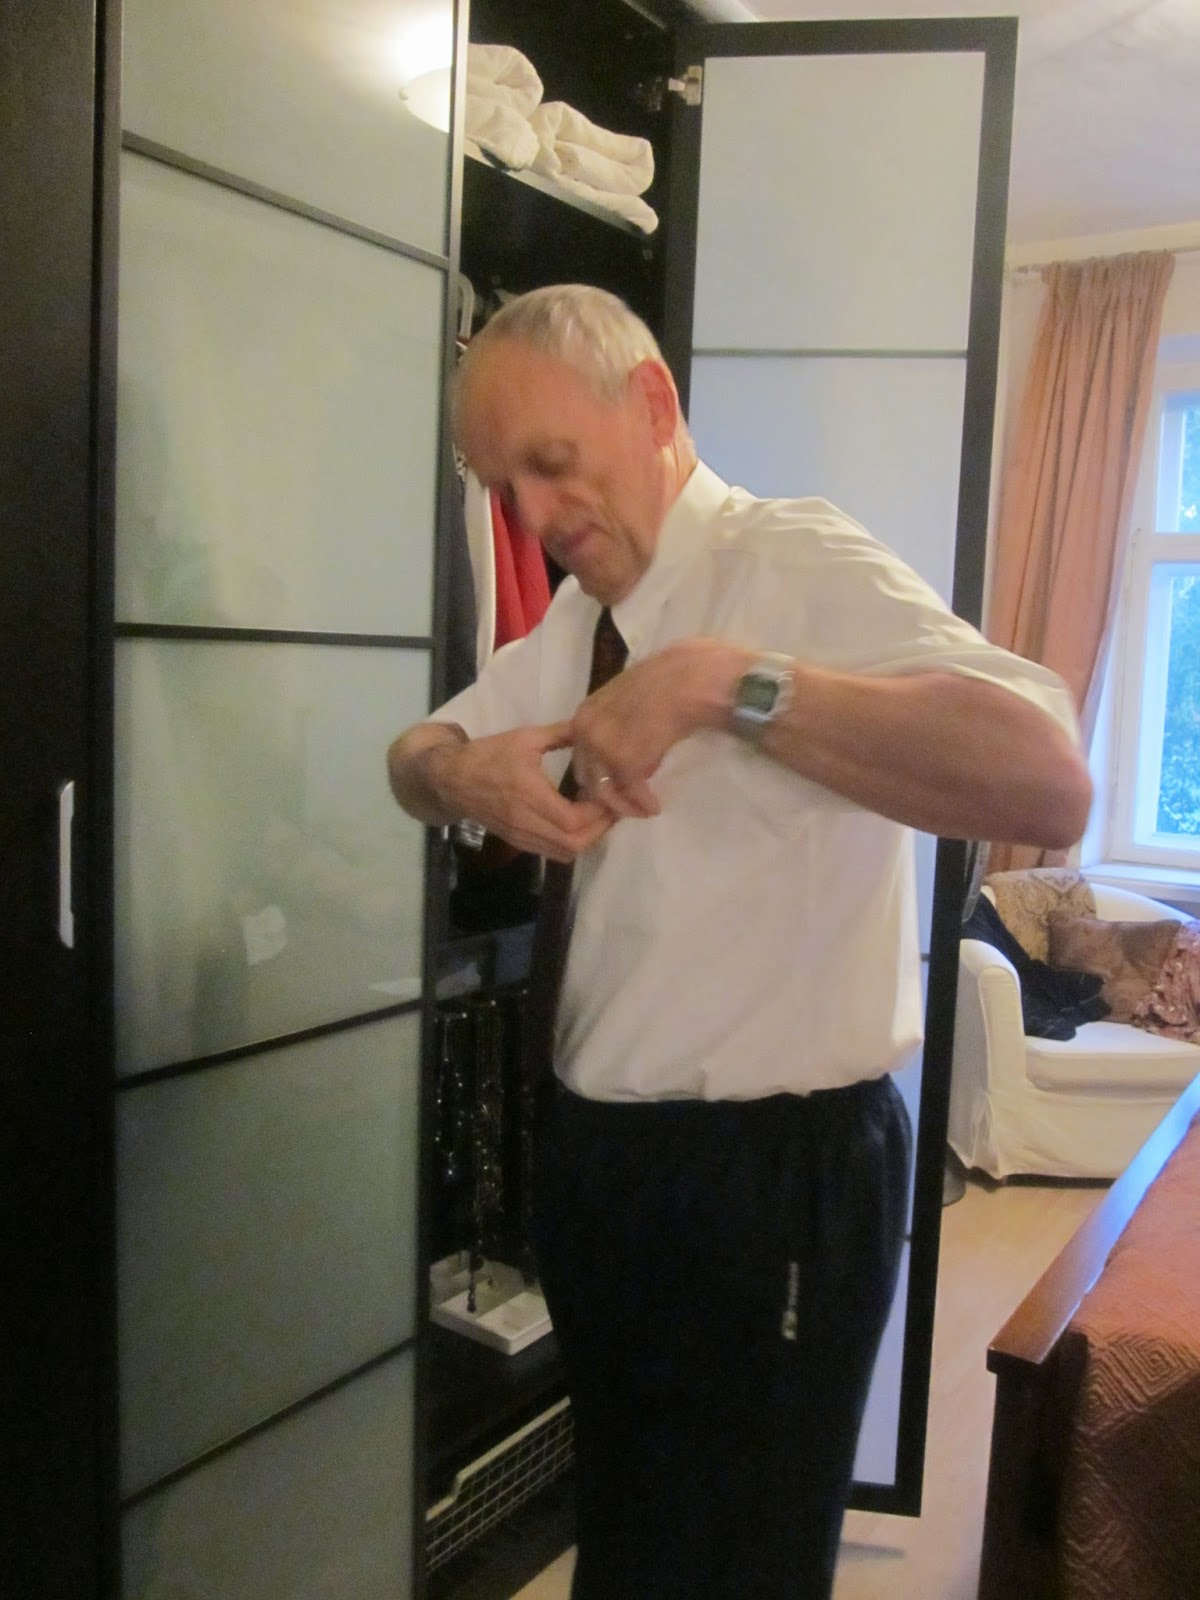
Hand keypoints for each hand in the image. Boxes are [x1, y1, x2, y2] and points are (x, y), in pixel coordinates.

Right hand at [431, 722, 613, 862]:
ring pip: (564, 853)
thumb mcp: (525, 738)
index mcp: (528, 794)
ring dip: (587, 839)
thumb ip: (560, 734)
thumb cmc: (488, 754)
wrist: (452, 779)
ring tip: (597, 816)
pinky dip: (571, 842)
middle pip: (573, 844)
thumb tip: (590, 728)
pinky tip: (577, 822)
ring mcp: (521, 836)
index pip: (572, 819)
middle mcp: (525, 821)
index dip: (597, 813)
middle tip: (610, 808)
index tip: (608, 795)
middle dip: (599, 829)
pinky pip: (552, 852)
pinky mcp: (518, 842)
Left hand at [568, 638, 751, 817]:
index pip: (580, 753)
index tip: (613, 783)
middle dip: (604, 793)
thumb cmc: (667, 680)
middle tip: (625, 802)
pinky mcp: (626, 763)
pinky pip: (631, 793)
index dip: (596, 771)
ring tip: (641, 810)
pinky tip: (655, 807)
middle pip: (585, 775)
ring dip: (623, 805)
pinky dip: (644, 804)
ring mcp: (602, 748)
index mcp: (584, 713)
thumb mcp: (627, 698)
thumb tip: (626, 745)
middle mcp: (585, 731)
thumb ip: (617, 723)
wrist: (688, 680)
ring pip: (603, 791)